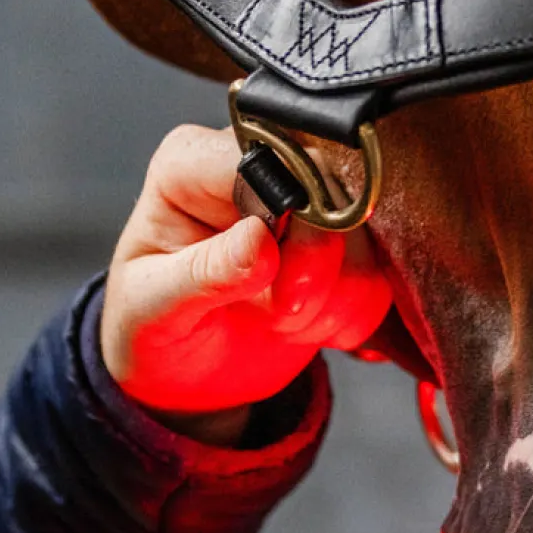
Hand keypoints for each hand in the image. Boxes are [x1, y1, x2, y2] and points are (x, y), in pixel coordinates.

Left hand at [101, 125, 392, 442]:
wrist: (184, 376)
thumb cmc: (152, 330)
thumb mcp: (154, 310)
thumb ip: (203, 273)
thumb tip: (259, 241)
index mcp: (193, 165)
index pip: (267, 156)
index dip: (287, 212)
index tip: (269, 273)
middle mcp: (256, 170)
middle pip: (332, 191)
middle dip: (314, 270)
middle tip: (278, 314)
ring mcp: (306, 209)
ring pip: (366, 241)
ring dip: (333, 302)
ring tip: (283, 324)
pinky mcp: (342, 250)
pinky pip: (380, 278)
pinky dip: (352, 317)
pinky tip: (310, 329)